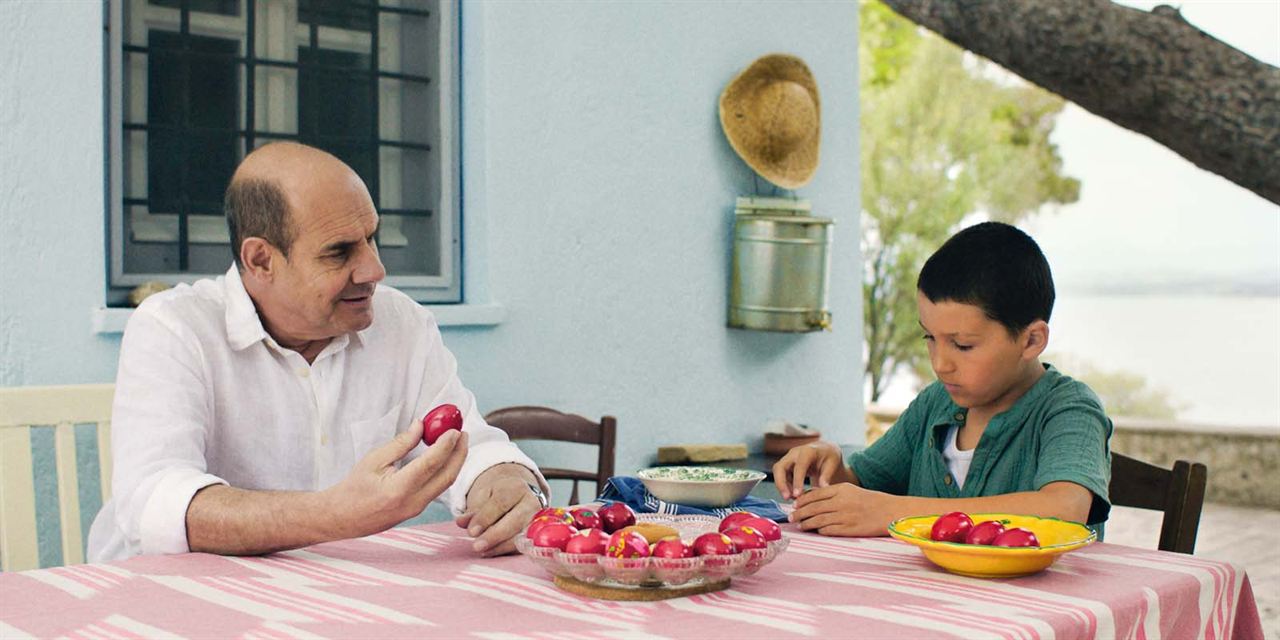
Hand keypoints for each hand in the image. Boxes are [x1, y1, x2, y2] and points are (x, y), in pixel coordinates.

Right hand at [324, 420, 468, 539]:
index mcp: (399, 489)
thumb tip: (420, 426)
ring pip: (445, 484)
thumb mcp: (374, 460)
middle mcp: (412, 502)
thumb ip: (400, 444)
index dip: (446, 445)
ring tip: (458, 443)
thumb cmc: (353, 488)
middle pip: (447, 476)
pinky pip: (437, 489)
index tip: (455, 429)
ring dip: (455, 462)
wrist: (342, 518)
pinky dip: (445, 472)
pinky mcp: (417, 511)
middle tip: (463, 433)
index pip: (431, 464)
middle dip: (459, 453)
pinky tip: (445, 458)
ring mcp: (416, 510)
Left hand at [455, 463, 541, 556]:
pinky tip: (490, 552)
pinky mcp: (536, 534)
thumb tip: (461, 522)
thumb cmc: (497, 496)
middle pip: (515, 520)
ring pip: (520, 535)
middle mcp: (531, 502)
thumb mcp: (483, 497)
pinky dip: (505, 550)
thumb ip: (473, 511)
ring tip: (482, 551)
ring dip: (500, 546)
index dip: (485, 518)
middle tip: (476, 546)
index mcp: (516, 487)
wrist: (518, 496)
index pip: (501, 503)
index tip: (471, 531)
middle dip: (494, 535)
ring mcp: (537, 520)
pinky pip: (522, 545)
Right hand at [772, 441, 852, 499]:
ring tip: (792, 499)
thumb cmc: (829, 456)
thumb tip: (822, 488)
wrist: (824, 450)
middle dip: (781, 483)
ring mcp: (788, 458)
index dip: (797, 481)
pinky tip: (794, 494)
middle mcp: (794, 453)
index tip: (797, 495)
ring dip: (782, 486)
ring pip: (778, 472)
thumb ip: (826, 476)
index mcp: (808, 451)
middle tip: (787, 498)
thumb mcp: (832, 464)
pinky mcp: (786, 465)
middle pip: (780, 467)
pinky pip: (781, 476)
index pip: (799, 466)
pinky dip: (785, 486)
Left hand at [790, 483, 898, 536]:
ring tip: (800, 525)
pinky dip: (820, 531)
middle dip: (799, 513)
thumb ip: (832, 492)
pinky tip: (815, 532)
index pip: (815, 494)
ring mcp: (845, 516)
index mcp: (841, 490)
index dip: (802, 501)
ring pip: (819, 520)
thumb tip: (812, 497)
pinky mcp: (850, 529)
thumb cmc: (870, 500)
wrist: (890, 512)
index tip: (794, 505)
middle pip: (814, 508)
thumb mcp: (851, 490)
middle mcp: (842, 502)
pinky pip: (829, 530)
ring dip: (807, 524)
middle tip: (791, 517)